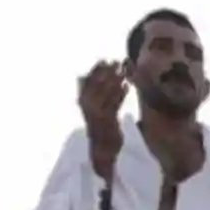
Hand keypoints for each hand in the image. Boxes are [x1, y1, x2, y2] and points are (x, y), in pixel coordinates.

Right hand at [77, 61, 126, 177]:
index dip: (96, 70)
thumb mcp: (98, 110)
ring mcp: (96, 113)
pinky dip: (120, 95)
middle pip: (96, 85)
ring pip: (106, 93)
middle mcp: (87, 106)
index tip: (105, 59)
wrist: (103, 150)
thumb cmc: (102, 129)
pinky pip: (113, 104)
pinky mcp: (106, 121)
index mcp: (83, 102)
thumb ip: (99, 96)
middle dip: (106, 72)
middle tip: (116, 62)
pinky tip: (127, 86)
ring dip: (115, 81)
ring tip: (123, 71)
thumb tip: (93, 78)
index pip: (87, 81)